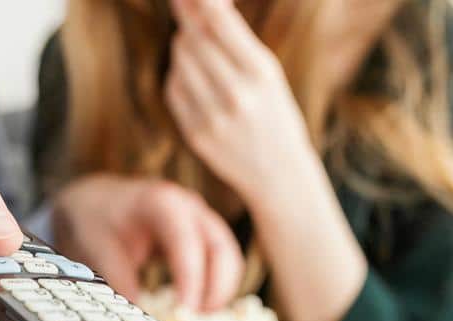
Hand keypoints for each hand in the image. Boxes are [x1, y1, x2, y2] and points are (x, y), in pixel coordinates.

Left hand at [52, 174, 242, 310]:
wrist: (98, 199)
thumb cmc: (97, 217)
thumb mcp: (98, 247)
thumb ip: (118, 280)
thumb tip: (137, 318)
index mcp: (163, 203)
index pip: (187, 242)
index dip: (191, 279)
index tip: (185, 311)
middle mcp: (190, 208)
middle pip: (222, 249)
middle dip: (217, 289)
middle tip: (197, 320)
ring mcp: (201, 220)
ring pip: (228, 258)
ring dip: (220, 291)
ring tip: (197, 319)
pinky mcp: (203, 236)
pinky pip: (221, 262)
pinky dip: (215, 286)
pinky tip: (197, 307)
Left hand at [165, 0, 314, 198]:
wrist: (278, 172)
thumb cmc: (274, 111)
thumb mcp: (267, 72)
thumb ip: (235, 39)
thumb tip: (201, 4)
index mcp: (262, 72)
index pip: (218, 22)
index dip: (198, 1)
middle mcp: (237, 94)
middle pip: (193, 38)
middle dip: (189, 21)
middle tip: (188, 11)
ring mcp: (213, 117)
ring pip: (180, 60)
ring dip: (184, 47)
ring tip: (200, 51)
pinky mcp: (195, 134)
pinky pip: (174, 88)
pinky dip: (180, 76)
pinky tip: (196, 79)